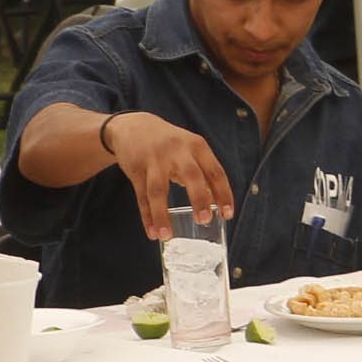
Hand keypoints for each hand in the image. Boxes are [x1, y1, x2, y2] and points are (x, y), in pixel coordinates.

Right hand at [108, 113, 234, 239]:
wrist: (133, 126)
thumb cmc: (170, 143)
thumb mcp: (191, 149)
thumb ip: (203, 173)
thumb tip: (215, 202)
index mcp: (197, 146)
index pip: (216, 172)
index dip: (223, 194)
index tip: (228, 215)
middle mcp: (177, 151)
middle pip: (191, 176)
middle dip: (199, 199)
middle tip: (204, 221)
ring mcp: (154, 160)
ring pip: (158, 190)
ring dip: (162, 214)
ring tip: (167, 235)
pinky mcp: (136, 170)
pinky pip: (141, 196)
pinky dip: (147, 216)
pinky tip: (153, 231)